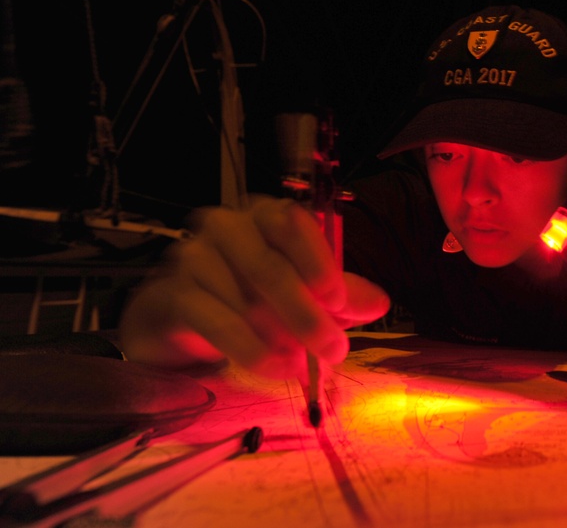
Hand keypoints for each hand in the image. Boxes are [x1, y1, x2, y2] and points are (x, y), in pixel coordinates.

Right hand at [119, 195, 389, 378]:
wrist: (177, 315)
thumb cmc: (250, 293)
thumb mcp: (302, 290)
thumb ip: (339, 295)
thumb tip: (378, 303)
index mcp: (263, 215)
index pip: (291, 222)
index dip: (318, 262)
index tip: (340, 302)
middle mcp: (225, 227)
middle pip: (269, 267)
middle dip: (307, 315)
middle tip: (335, 350)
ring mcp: (193, 257)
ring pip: (245, 301)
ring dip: (280, 338)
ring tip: (303, 365)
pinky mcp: (172, 295)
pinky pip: (219, 324)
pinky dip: (254, 351)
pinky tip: (277, 368)